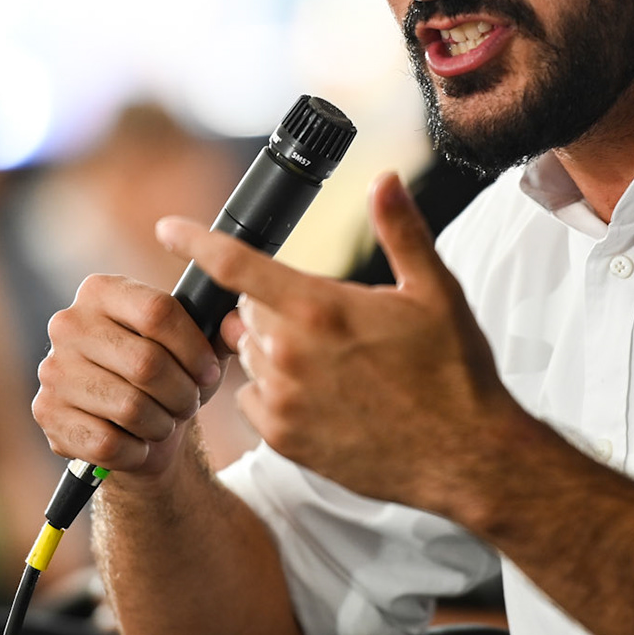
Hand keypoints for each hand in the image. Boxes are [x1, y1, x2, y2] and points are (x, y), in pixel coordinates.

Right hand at [33, 275, 227, 475]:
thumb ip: (219, 331)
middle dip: (182, 393)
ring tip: (166, 421)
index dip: (194, 350)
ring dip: (162, 424)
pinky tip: (139, 443)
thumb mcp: (196, 347)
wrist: (134, 427)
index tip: (209, 373)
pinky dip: (137, 451)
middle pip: (147, 363)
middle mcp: (68, 323)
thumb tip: (238, 323)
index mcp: (101, 291)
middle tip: (189, 403)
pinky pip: (108, 443)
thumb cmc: (169, 376)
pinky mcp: (47, 413)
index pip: (158, 312)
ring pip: (130, 407)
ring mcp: (52, 369)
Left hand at [156, 172, 518, 514]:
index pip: (235, 265)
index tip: (167, 229)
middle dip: (270, 303)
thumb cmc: (454, 371)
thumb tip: (383, 177)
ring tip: (330, 359)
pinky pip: (252, 400)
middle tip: (324, 317)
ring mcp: (282, 401)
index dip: (195, 241)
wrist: (465, 457)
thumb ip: (400, 229)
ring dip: (271, 347)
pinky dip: (273, 390)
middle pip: (244, 310)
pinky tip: (320, 394)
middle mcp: (288, 355)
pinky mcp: (283, 440)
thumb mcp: (434, 290)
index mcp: (319, 309)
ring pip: (246, 355)